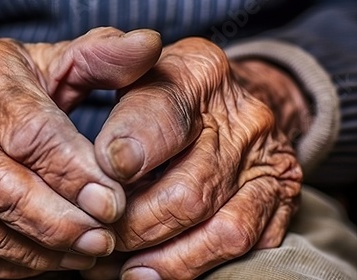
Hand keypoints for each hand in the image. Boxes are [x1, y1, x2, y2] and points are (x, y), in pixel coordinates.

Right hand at [0, 27, 161, 278]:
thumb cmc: (27, 83)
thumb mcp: (65, 60)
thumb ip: (107, 56)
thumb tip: (149, 45)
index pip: (28, 130)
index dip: (72, 171)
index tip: (113, 202)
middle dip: (58, 220)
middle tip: (104, 238)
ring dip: (39, 249)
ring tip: (86, 251)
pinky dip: (9, 266)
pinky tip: (48, 261)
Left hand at [91, 37, 302, 278]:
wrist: (236, 100)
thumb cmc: (170, 93)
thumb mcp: (136, 74)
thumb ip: (106, 90)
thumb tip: (86, 162)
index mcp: (199, 74)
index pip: (163, 113)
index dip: (130, 148)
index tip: (101, 175)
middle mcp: (242, 120)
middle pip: (188, 191)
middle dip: (135, 226)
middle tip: (98, 237)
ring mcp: (266, 164)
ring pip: (221, 230)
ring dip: (166, 259)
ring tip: (124, 270)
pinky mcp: (280, 199)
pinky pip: (244, 246)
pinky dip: (194, 265)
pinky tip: (156, 270)